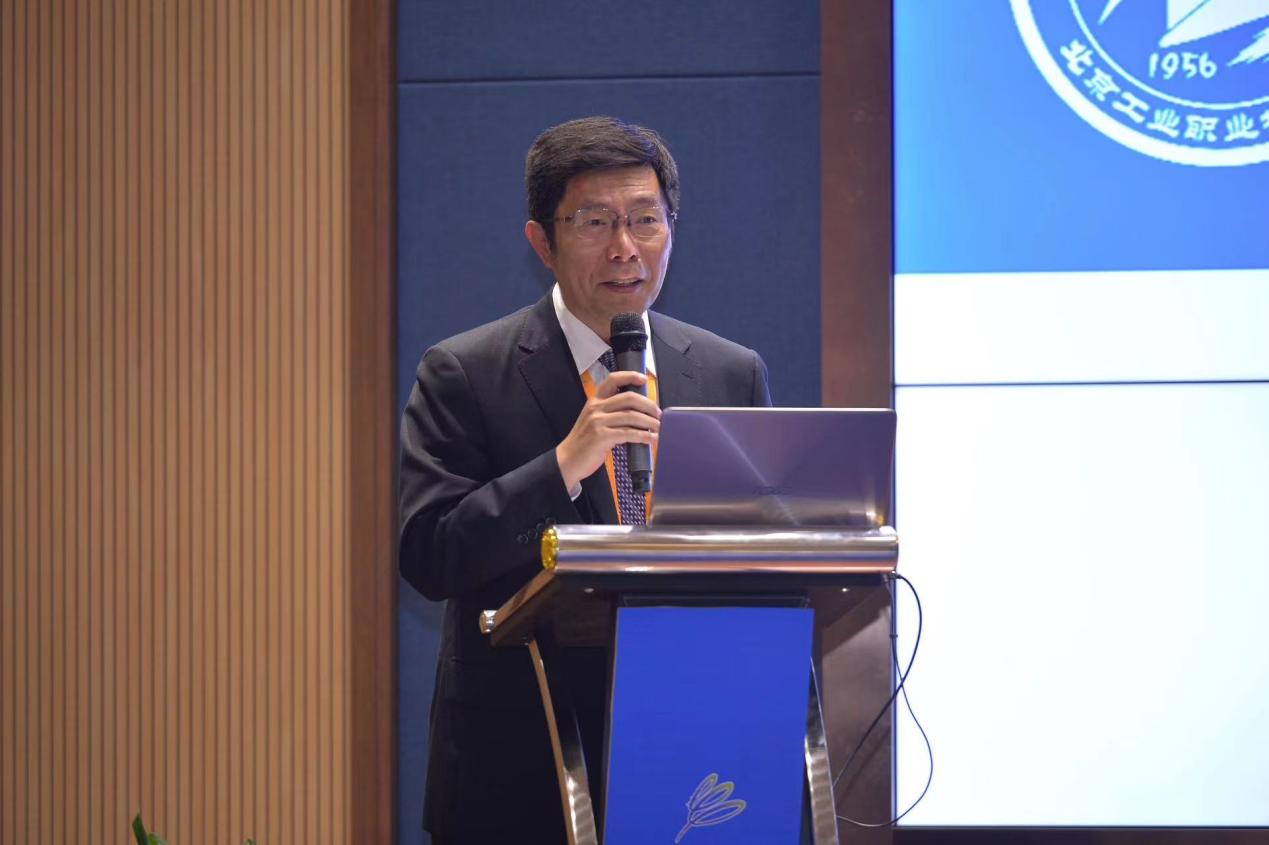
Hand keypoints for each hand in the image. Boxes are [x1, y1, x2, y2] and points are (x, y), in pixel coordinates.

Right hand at [555, 371, 660, 491]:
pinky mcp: (602, 437)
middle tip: (658, 413)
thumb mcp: (593, 420)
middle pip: (629, 398)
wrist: (568, 460)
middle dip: (648, 405)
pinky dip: (644, 436)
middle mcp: (596, 408)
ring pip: (632, 416)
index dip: (630, 376)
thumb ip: (610, 413)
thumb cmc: (584, 442)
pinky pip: (629, 433)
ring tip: (659, 427)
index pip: (613, 380)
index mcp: (595, 401)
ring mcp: (598, 422)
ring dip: (650, 422)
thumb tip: (637, 413)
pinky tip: (651, 439)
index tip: (644, 379)